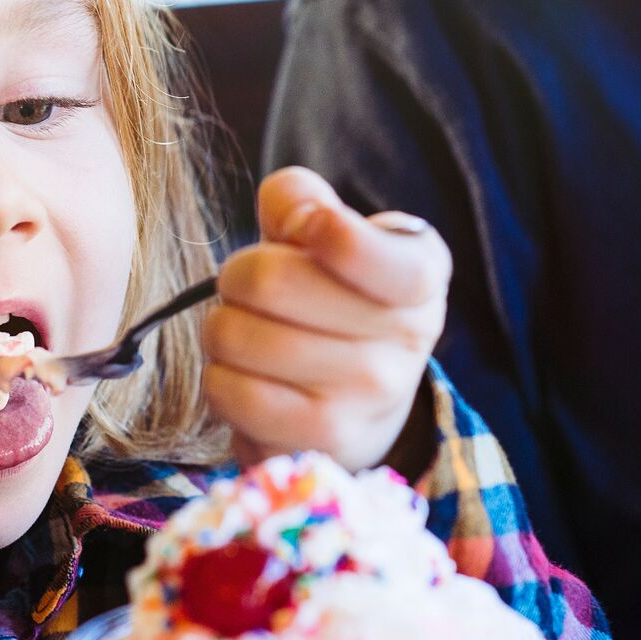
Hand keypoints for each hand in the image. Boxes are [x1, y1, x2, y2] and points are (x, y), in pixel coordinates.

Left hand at [204, 166, 450, 470]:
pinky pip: (229, 393)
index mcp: (419, 271)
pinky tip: (249, 377)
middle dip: (239, 275)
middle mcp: (409, 336)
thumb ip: (300, 197)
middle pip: (268, 281)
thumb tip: (295, 220)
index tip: (306, 227)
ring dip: (224, 328)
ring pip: (237, 337)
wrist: (360, 397)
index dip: (316, 227)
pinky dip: (220, 378)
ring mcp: (371, 396)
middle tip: (253, 288)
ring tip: (251, 333)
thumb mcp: (326, 229)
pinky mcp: (325, 442)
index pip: (356, 245)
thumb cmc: (331, 294)